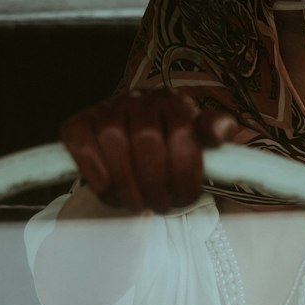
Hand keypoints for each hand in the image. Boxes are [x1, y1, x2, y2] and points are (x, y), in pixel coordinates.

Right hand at [60, 91, 237, 213]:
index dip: (184, 170)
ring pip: (112, 139)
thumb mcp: (197, 144)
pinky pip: (80, 141)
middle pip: (146, 139)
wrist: (133, 155)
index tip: (186, 196)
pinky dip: (93, 167)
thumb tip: (225, 128)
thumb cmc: (170, 152)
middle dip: (155, 182)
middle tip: (160, 206)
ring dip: (126, 182)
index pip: (181, 132)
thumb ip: (214, 134)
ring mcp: (107, 108)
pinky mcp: (79, 122)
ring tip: (137, 204)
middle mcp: (139, 99)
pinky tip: (106, 187)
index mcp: (172, 102)